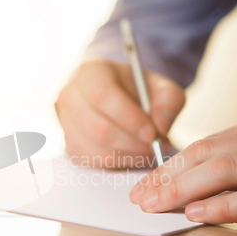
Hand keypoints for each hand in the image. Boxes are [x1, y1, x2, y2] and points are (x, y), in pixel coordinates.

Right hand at [55, 59, 184, 167]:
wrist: (115, 99)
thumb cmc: (136, 91)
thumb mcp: (159, 86)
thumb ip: (169, 101)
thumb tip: (161, 127)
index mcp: (90, 73)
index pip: (103, 96)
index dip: (129, 118)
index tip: (152, 133)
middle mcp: (71, 97)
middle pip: (99, 128)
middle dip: (133, 143)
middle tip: (156, 146)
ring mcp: (67, 124)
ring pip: (98, 150)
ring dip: (130, 155)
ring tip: (149, 149)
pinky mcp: (71, 147)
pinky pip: (96, 162)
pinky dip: (121, 163)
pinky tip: (133, 153)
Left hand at [130, 111, 236, 222]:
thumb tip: (198, 184)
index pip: (205, 145)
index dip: (170, 166)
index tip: (145, 183)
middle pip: (206, 153)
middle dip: (167, 177)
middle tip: (140, 197)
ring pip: (224, 169)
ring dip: (183, 188)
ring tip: (156, 204)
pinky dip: (226, 204)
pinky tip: (198, 213)